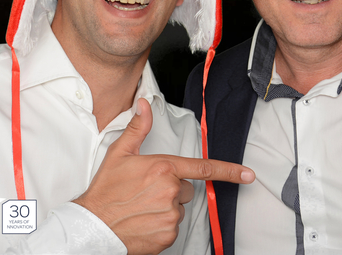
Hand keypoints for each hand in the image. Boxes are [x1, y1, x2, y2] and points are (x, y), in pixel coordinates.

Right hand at [75, 98, 254, 254]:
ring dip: (165, 207)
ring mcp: (170, 215)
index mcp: (163, 168)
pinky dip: (161, 225)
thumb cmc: (105, 191)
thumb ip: (139, 128)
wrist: (93, 226)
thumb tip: (145, 105)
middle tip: (146, 192)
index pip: (203, 168)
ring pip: (178, 208)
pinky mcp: (168, 235)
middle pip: (185, 189)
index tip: (248, 174)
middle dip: (171, 189)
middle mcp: (170, 191)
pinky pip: (173, 227)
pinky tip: (143, 221)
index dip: (229, 171)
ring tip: (141, 207)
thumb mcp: (119, 154)